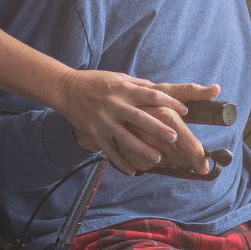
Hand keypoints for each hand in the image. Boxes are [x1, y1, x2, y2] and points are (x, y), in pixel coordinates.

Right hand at [58, 71, 219, 174]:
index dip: (169, 102)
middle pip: (141, 118)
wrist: (66, 88)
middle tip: (175, 138)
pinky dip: (121, 163)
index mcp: (124, 89)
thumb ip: (138, 85)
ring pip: (126, 138)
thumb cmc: (95, 82)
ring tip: (158, 158)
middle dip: (158, 129)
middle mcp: (115, 105)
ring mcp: (104, 120)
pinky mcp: (95, 133)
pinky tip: (133, 172)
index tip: (185, 111)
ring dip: (142, 150)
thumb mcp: (118, 77)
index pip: (151, 95)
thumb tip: (159, 89)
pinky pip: (109, 151)